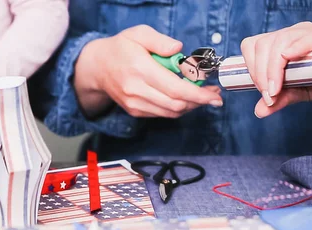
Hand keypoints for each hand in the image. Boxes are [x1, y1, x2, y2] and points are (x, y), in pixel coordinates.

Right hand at [74, 25, 222, 118]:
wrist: (96, 67)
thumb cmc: (120, 48)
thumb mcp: (138, 33)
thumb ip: (159, 40)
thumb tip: (178, 49)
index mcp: (140, 69)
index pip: (175, 88)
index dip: (198, 94)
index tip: (215, 95)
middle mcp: (137, 90)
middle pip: (176, 104)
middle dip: (199, 101)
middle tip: (213, 94)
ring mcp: (135, 103)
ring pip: (171, 112)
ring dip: (190, 106)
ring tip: (201, 95)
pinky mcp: (134, 111)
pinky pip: (162, 114)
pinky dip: (177, 108)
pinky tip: (183, 98)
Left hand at [241, 21, 311, 117]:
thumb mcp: (297, 91)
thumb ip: (279, 98)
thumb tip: (259, 112)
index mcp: (279, 43)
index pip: (251, 45)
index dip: (250, 67)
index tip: (262, 91)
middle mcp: (291, 33)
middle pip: (262, 45)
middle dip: (260, 74)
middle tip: (270, 95)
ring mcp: (307, 32)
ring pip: (280, 41)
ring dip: (273, 69)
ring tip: (277, 90)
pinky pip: (309, 37)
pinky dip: (297, 47)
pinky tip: (288, 56)